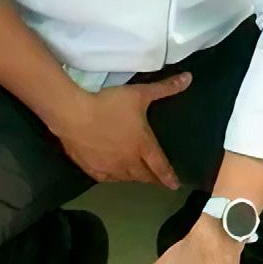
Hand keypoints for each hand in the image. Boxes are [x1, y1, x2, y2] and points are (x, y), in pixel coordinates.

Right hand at [55, 72, 189, 186]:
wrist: (73, 114)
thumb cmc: (109, 104)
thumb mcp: (139, 93)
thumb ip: (164, 88)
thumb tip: (189, 78)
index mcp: (143, 146)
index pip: (161, 166)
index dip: (169, 176)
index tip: (175, 185)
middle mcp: (129, 162)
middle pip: (144, 176)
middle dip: (152, 178)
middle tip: (157, 179)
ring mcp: (110, 168)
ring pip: (126, 178)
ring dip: (134, 177)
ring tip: (137, 176)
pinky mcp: (91, 168)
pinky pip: (106, 179)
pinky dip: (113, 177)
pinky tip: (112, 174)